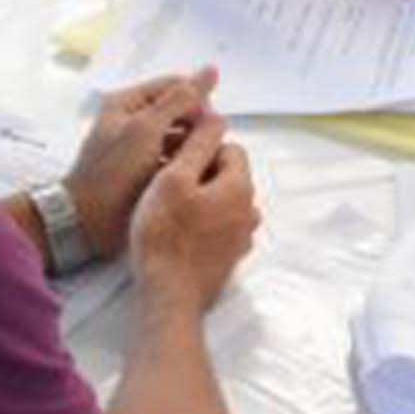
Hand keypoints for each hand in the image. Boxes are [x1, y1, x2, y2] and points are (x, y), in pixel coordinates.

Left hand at [63, 70, 218, 257]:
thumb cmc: (111, 174)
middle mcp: (134, 121)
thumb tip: (209, 71)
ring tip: (200, 164)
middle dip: (197, 126)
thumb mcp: (146, 129)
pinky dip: (185, 165)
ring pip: (181, 137)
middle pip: (181, 111)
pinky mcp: (147, 171)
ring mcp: (141, 147)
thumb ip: (179, 100)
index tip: (209, 123)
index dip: (197, 100)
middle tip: (206, 147)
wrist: (88, 222)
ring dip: (194, 147)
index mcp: (128, 102)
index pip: (176, 86)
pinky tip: (192, 177)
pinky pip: (175, 159)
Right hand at [128, 113, 261, 310]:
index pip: (230, 148)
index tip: (174, 159)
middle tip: (166, 183)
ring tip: (170, 209)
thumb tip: (216, 117)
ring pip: (222, 204)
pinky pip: (218, 229)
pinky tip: (178, 234)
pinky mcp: (228, 260)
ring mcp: (241, 239)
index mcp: (240, 187)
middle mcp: (249, 212)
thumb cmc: (165, 235)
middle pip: (228, 176)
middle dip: (201, 173)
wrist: (168, 296)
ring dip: (201, 200)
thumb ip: (198, 144)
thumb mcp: (175, 178)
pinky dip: (202, 225)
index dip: (200, 147)